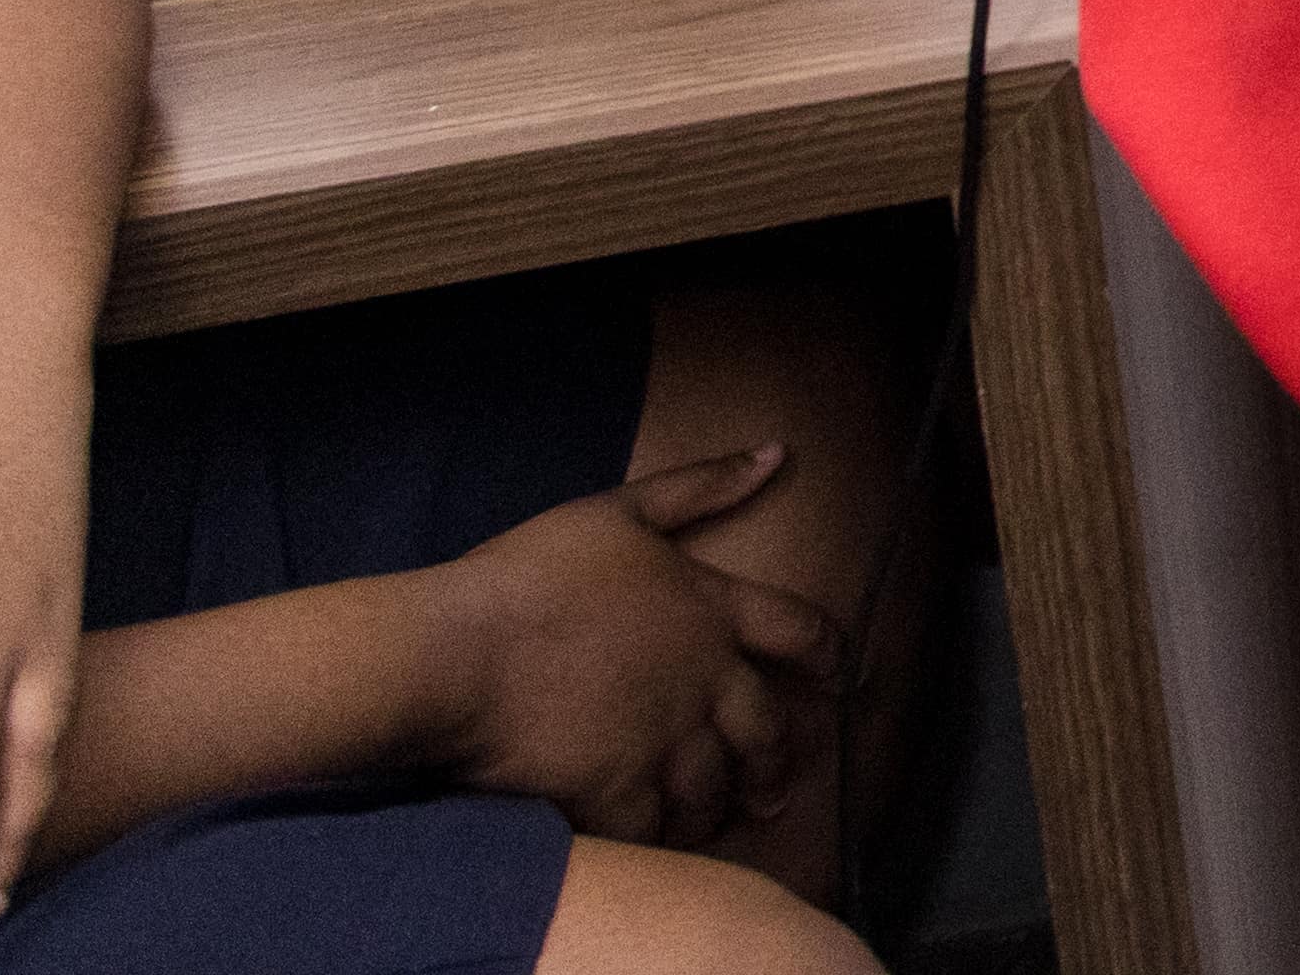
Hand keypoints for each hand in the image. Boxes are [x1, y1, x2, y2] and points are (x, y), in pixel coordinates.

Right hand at [422, 451, 831, 853]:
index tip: (842, 677)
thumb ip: (702, 485)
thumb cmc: (529, 574)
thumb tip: (778, 453)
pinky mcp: (617, 788)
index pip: (799, 629)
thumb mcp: (622, 511)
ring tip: (711, 822)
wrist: (457, 650)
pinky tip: (651, 845)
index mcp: (710, 608)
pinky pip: (652, 828)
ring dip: (715, 807)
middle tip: (775, 790)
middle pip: (766, 729)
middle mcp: (704, 678)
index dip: (826, 653)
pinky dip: (656, 839)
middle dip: (775, 762)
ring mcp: (665, 738)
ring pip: (712, 787)